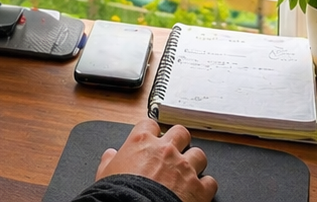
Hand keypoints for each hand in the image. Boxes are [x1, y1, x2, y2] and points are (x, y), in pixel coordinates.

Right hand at [95, 118, 215, 201]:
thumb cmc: (121, 192)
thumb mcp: (105, 173)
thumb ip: (109, 160)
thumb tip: (110, 155)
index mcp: (142, 142)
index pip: (150, 124)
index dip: (151, 131)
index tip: (151, 138)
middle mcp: (166, 150)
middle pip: (180, 132)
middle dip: (179, 140)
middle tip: (175, 149)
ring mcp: (185, 168)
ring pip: (199, 154)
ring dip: (195, 162)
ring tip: (188, 171)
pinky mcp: (199, 188)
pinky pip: (211, 181)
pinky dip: (206, 186)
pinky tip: (199, 190)